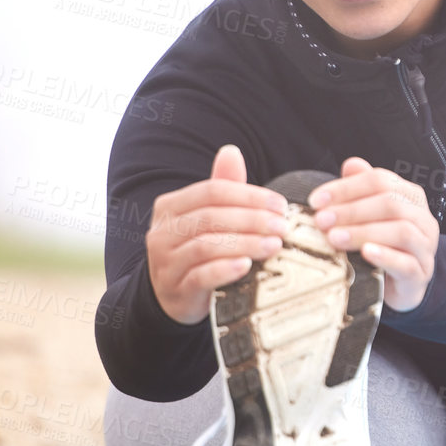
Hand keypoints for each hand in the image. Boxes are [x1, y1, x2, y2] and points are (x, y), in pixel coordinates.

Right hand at [145, 143, 289, 323]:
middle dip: (252, 220)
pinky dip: (226, 269)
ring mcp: (166, 262)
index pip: (212, 191)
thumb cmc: (197, 248)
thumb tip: (231, 150)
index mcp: (170, 206)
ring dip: (246, 244)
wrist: (173, 295)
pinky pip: (201, 276)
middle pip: (211, 217)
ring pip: (207, 246)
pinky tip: (248, 265)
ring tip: (275, 245)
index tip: (281, 205)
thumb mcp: (207, 216)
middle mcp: (162, 232)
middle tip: (283, 226)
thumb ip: (222, 186)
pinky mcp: (176, 289)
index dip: (249, 196)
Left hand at [307, 157, 438, 311]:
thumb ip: (362, 188)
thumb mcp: (370, 215)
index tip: (316, 200)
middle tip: (322, 220)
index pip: (380, 181)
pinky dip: (384, 256)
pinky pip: (406, 263)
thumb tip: (350, 165)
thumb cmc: (384, 245)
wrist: (401, 284)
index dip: (346, 187)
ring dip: (363, 232)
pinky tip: (364, 253)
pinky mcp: (421, 273)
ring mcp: (425, 246)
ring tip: (335, 238)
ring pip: (401, 231)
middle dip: (351, 210)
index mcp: (410, 196)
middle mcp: (422, 218)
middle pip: (390, 203)